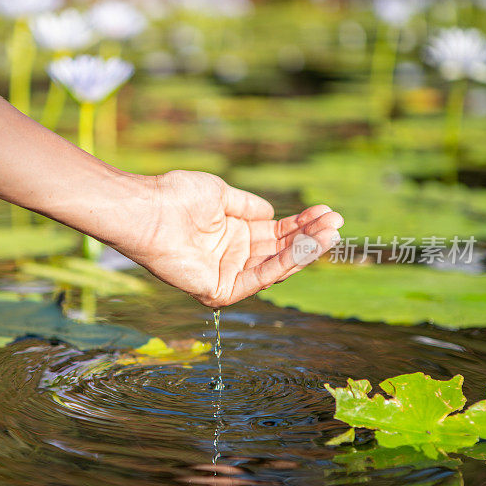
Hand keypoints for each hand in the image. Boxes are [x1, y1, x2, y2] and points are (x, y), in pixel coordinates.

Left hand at [115, 170, 343, 307]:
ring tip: (330, 233)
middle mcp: (232, 256)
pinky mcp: (219, 291)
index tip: (327, 212)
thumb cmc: (176, 197)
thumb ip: (248, 206)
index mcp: (233, 234)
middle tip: (337, 222)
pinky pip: (258, 278)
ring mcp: (226, 275)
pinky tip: (306, 246)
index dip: (301, 224)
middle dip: (309, 237)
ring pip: (274, 266)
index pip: (275, 233)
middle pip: (280, 251)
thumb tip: (272, 213)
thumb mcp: (222, 195)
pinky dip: (283, 264)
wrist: (149, 210)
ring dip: (304, 251)